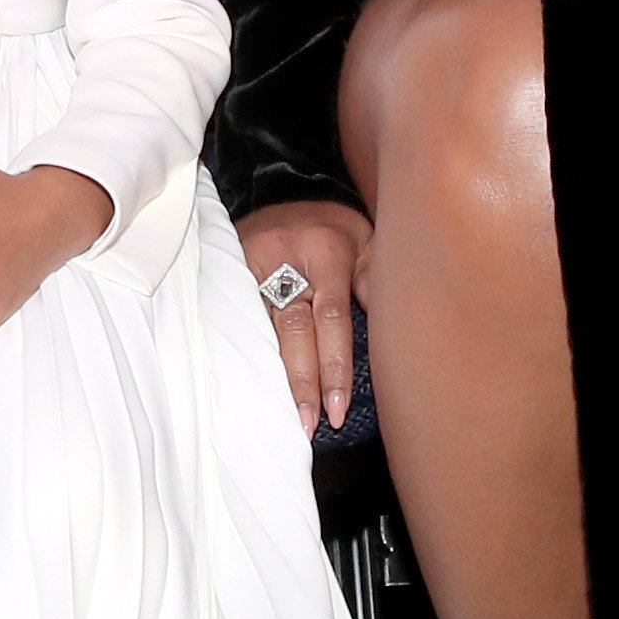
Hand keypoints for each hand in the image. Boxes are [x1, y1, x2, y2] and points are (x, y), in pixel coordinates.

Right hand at [235, 199, 366, 433]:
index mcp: (324, 251)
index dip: (334, 367)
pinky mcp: (229, 275)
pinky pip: (240, 320)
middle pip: (294, 331)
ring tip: (283, 416)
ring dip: (274, 376)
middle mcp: (285, 260)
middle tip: (309, 425)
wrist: (281, 193)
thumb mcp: (365, 239)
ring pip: (262, 330)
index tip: (339, 408)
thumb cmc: (332, 228)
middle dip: (303, 382)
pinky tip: (250, 383)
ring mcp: (250, 268)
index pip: (331, 319)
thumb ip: (376, 277)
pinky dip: (247, 353)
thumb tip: (388, 322)